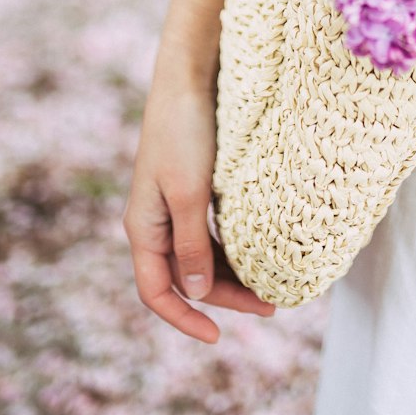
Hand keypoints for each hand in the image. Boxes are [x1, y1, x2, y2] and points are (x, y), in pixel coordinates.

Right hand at [124, 79, 275, 342]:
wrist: (189, 77)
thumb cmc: (184, 132)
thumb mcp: (189, 193)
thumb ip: (192, 245)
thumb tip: (195, 293)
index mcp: (143, 227)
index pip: (156, 292)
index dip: (184, 319)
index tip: (219, 337)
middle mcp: (155, 220)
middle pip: (186, 276)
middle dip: (224, 296)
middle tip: (272, 305)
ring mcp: (173, 203)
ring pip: (201, 255)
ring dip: (232, 274)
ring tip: (273, 285)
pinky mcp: (193, 186)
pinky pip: (211, 231)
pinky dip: (233, 247)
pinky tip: (259, 251)